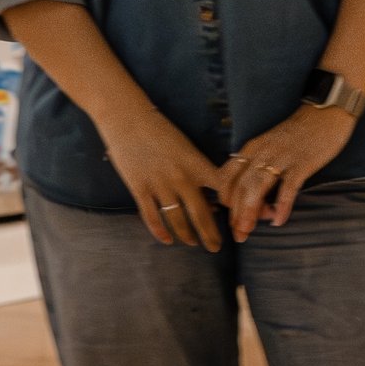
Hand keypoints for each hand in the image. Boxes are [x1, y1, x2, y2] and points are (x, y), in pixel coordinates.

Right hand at [99, 104, 226, 250]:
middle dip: (210, 234)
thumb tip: (210, 192)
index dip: (231, 207)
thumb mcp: (185, 145)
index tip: (236, 219)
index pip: (221, 190)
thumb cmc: (158, 129)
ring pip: (177, 219)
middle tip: (216, 247)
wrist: (127, 118)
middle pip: (201, 213)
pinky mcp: (140, 189)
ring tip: (193, 243)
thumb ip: (197, 168)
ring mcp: (159, 185)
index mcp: (196, 163)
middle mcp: (181, 177)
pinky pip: (152, 217)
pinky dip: (160, 232)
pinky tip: (167, 240)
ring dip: (187, 235)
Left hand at [218, 104, 352, 239]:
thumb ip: (259, 166)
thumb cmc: (298, 133)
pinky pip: (288, 188)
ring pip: (257, 188)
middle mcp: (261, 153)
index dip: (226, 202)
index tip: (234, 218)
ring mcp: (281, 158)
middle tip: (239, 235)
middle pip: (239, 187)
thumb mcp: (269, 146)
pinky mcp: (302, 163)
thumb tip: (252, 196)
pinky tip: (279, 221)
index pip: (227, 179)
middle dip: (235, 214)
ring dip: (250, 212)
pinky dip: (281, 206)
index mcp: (251, 149)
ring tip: (249, 230)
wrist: (326, 112)